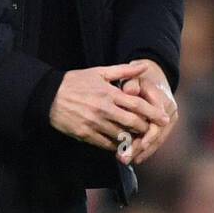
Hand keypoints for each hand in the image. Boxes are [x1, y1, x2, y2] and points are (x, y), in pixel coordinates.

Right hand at [49, 62, 171, 155]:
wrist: (48, 96)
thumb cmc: (76, 82)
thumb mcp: (99, 73)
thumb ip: (123, 71)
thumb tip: (144, 66)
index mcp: (109, 93)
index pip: (137, 104)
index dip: (153, 113)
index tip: (165, 119)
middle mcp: (104, 109)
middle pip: (132, 123)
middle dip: (145, 129)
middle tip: (153, 131)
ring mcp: (94, 123)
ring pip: (121, 136)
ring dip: (132, 139)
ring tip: (139, 140)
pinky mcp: (85, 134)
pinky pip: (106, 144)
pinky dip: (116, 146)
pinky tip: (121, 145)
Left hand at [119, 59, 177, 164]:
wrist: (152, 76)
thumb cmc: (138, 78)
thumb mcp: (134, 77)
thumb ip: (131, 83)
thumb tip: (129, 91)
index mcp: (162, 98)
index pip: (157, 121)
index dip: (148, 135)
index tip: (137, 146)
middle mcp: (169, 110)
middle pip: (157, 134)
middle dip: (141, 148)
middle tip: (125, 158)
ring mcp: (169, 119)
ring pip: (157, 139)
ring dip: (142, 152)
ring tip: (126, 160)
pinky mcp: (164, 126)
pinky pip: (156, 139)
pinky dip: (145, 149)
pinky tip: (134, 158)